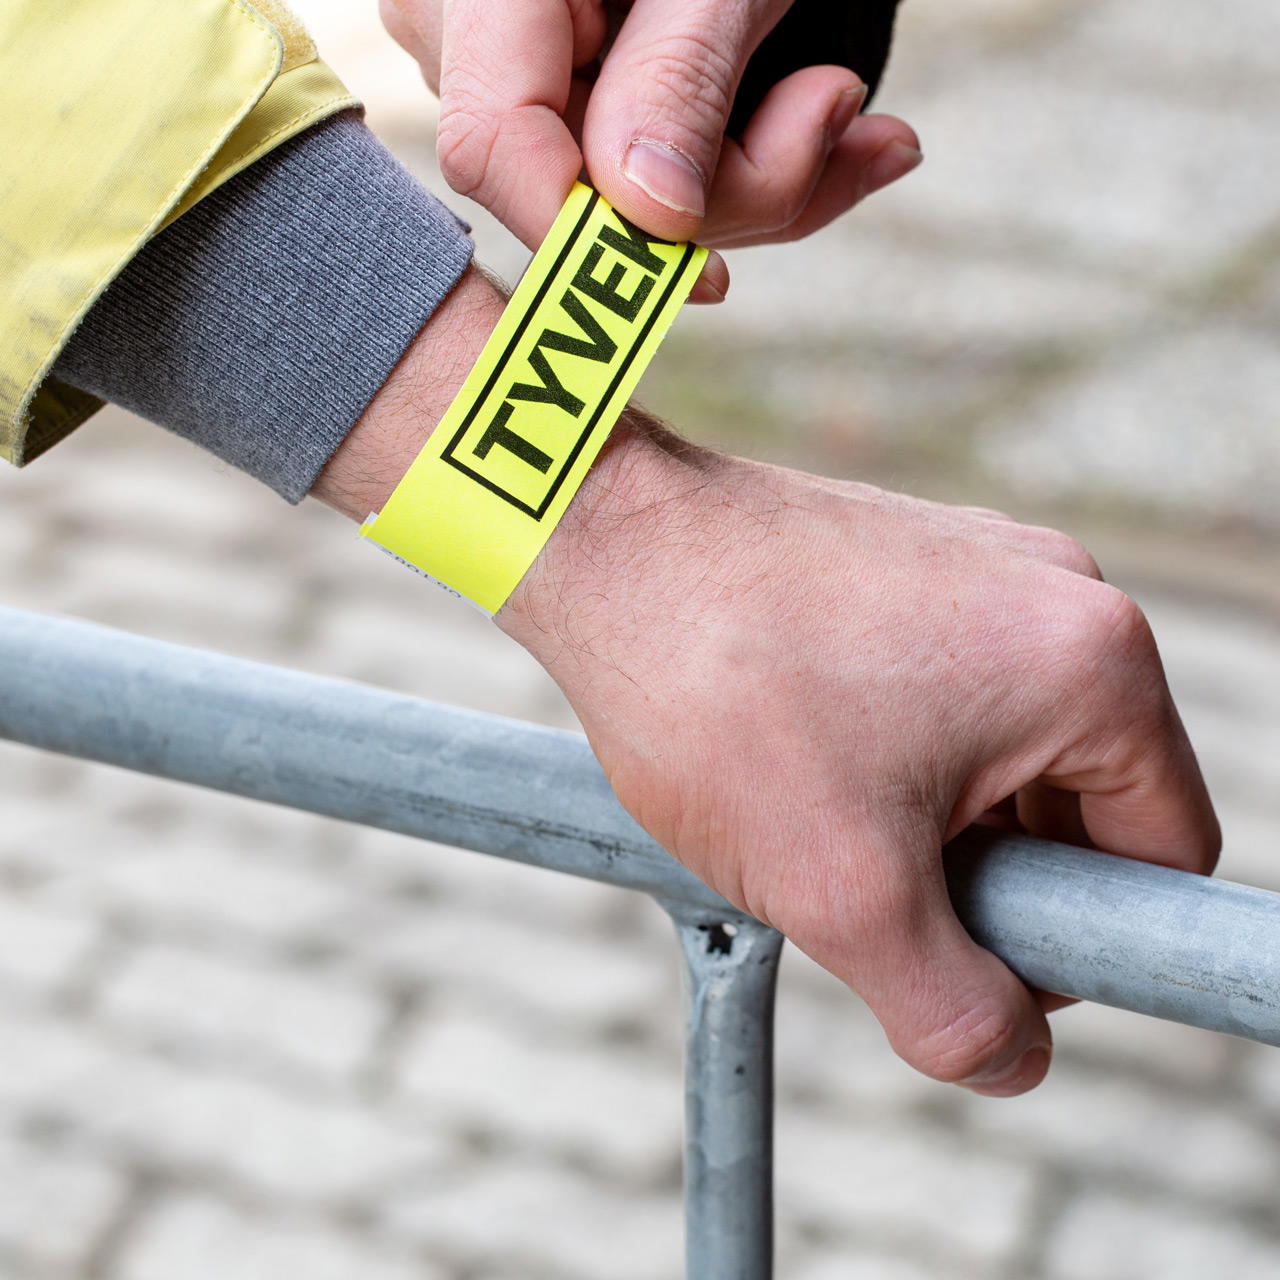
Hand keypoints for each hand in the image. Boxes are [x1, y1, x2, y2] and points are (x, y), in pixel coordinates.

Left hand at [313, 271, 1217, 1096]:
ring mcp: (980, 564)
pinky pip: (945, 687)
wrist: (601, 546)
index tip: (973, 954)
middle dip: (993, 870)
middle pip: (1083, 798)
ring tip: (820, 819)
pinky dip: (895, 750)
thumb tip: (1011, 1057)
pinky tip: (800, 762)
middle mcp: (1058, 593)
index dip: (1079, 934)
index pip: (1160, 852)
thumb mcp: (847, 888)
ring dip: (934, 814)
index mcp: (1092, 666)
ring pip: (1004, 748)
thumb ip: (952, 1005)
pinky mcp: (912, 556)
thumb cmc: (720, 694)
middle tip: (873, 887)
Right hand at [379, 0, 922, 298]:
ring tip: (839, 101)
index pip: (495, 147)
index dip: (591, 231)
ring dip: (763, 176)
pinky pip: (650, 183)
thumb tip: (651, 216)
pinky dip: (751, 165)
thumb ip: (678, 77)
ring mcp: (517, 79)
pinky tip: (817, 119)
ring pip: (626, 203)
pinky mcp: (573, 107)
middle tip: (833, 107)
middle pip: (579, 191)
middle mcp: (472, 43)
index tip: (706, 274)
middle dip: (729, 186)